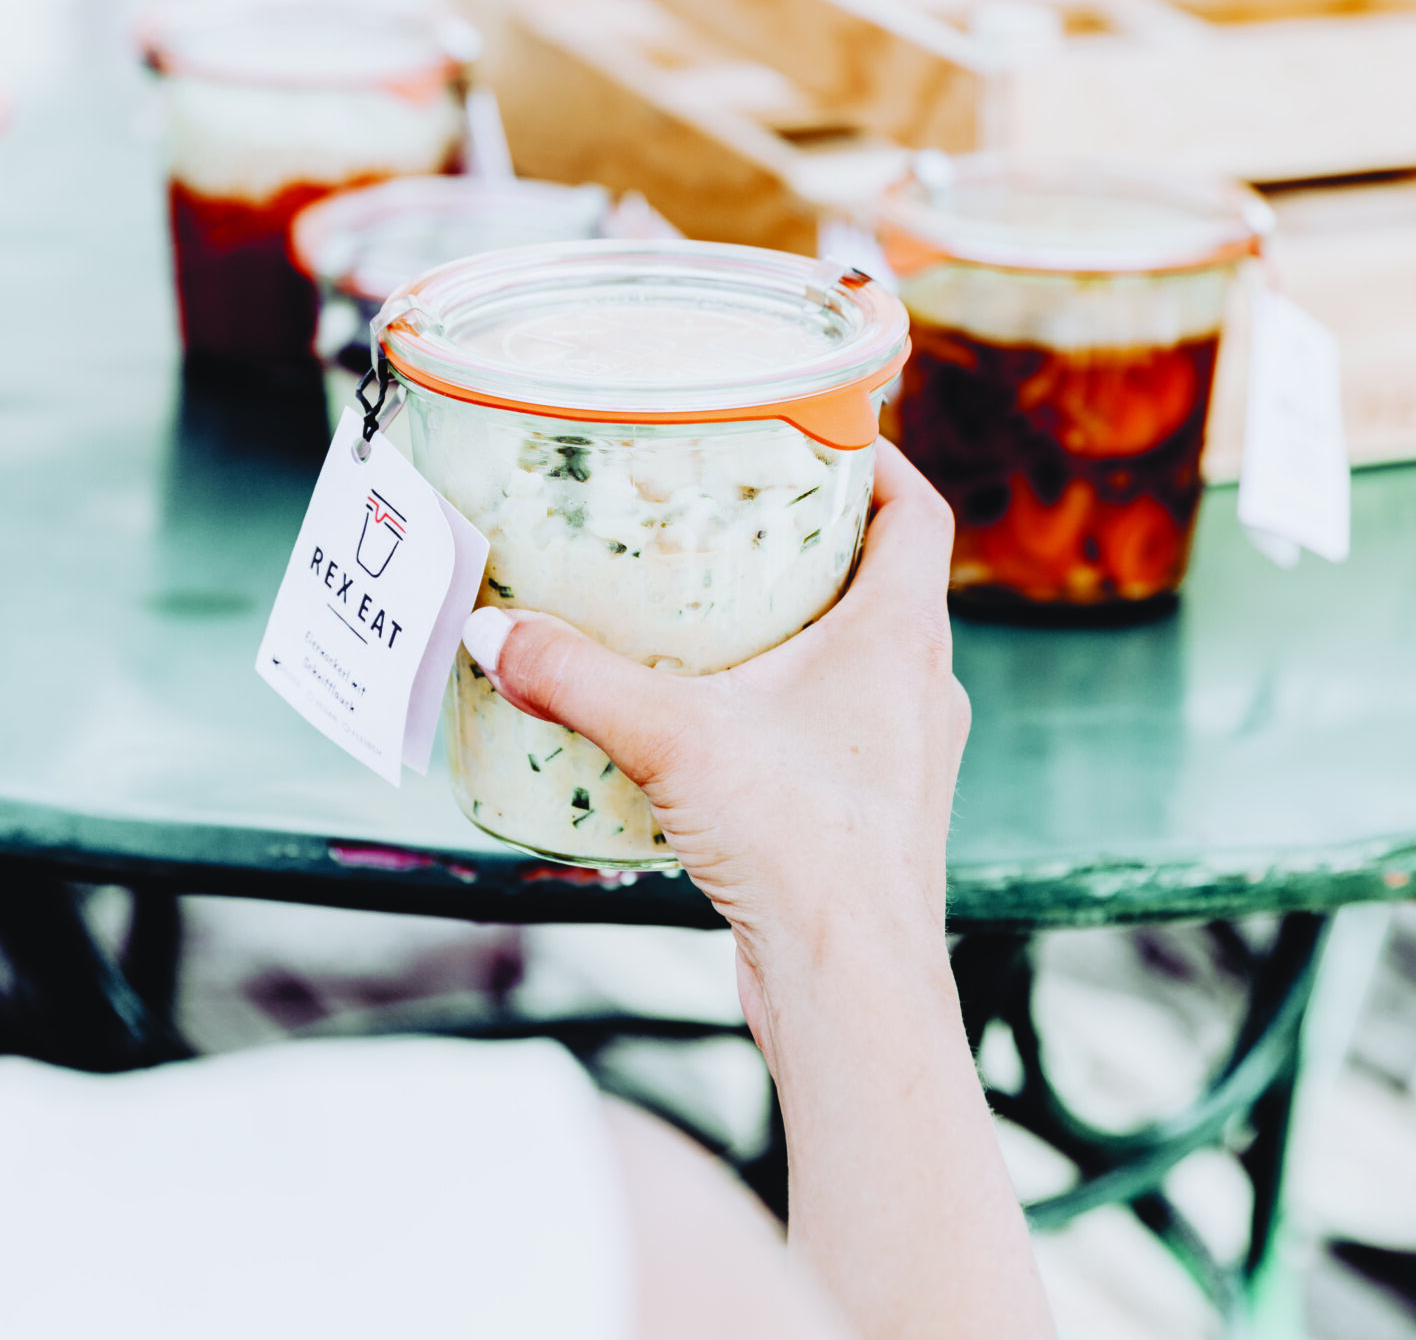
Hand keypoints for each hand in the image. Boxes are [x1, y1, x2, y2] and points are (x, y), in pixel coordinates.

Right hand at [461, 441, 969, 1031]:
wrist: (852, 984)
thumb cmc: (803, 847)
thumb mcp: (674, 739)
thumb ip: (576, 677)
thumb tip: (495, 633)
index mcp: (902, 637)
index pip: (917, 515)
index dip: (880, 462)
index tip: (824, 431)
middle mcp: (920, 689)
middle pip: (885, 583)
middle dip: (816, 544)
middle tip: (740, 516)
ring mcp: (905, 759)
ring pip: (862, 664)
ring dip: (802, 633)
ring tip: (715, 616)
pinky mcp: (873, 820)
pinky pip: (836, 734)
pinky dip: (786, 713)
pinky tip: (716, 730)